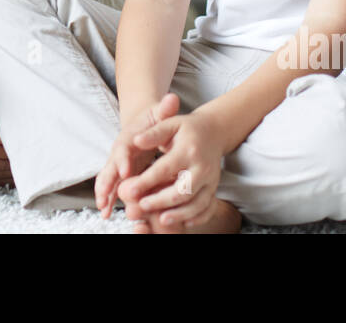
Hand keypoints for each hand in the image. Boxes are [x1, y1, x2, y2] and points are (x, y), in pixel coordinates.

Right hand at [93, 93, 179, 218]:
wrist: (145, 123)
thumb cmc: (154, 119)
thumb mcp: (160, 113)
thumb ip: (165, 108)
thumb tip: (172, 99)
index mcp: (128, 137)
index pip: (123, 148)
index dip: (123, 159)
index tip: (126, 171)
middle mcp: (120, 151)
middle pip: (111, 166)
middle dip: (108, 182)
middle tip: (105, 196)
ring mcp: (119, 163)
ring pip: (108, 179)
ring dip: (105, 194)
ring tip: (104, 210)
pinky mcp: (121, 173)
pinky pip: (112, 187)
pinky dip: (108, 199)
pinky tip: (106, 214)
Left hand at [118, 105, 225, 229]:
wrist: (213, 131)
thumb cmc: (186, 128)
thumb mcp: (170, 124)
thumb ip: (153, 133)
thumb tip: (136, 140)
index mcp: (188, 150)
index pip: (165, 169)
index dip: (147, 181)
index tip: (130, 190)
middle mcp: (202, 167)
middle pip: (182, 191)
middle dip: (161, 201)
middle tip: (142, 206)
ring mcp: (211, 180)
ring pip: (197, 203)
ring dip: (179, 214)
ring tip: (162, 220)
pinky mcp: (215, 188)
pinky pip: (208, 207)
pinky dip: (198, 217)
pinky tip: (184, 221)